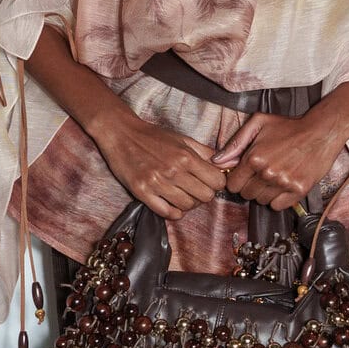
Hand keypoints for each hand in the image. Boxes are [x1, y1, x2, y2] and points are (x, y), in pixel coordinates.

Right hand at [90, 110, 226, 220]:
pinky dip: (173, 212)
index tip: (209, 181)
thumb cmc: (153, 136)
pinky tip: (171, 203)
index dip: (216, 183)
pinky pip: (167, 213)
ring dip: (188, 203)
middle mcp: (173, 171)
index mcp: (186, 156)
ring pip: (187, 207)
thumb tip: (227, 163)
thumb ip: (205, 152)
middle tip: (195, 189)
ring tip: (181, 194)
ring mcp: (157, 183)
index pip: (217, 181)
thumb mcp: (182, 138)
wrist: (121, 134)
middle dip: (204, 195)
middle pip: (205, 197)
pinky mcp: (142, 192)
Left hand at [211, 109, 347, 210]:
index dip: (236, 179)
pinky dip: (278, 199)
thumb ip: (235, 143)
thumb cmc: (289, 126)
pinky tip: (283, 184)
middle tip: (261, 172)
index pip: (232, 184)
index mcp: (254, 158)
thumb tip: (217, 161)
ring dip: (264, 192)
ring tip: (274, 176)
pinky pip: (277, 206)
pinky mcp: (298, 191)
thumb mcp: (258, 124)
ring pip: (261, 201)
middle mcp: (267, 173)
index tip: (244, 173)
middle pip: (246, 195)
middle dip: (250, 185)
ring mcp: (284, 184)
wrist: (321, 132)